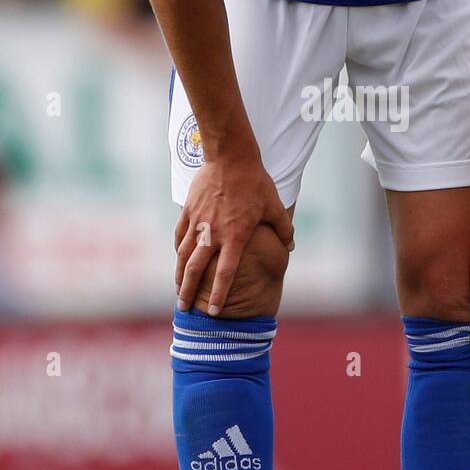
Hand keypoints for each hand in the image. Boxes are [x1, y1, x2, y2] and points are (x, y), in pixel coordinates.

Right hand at [174, 154, 293, 314]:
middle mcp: (213, 233)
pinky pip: (180, 236)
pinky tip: (179, 261)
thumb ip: (284, 229)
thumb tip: (290, 246)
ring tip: (178, 291)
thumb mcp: (274, 206)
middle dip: (189, 292)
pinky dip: (178, 252)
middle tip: (184, 309)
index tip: (215, 312)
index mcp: (236, 236)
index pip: (226, 272)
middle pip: (196, 270)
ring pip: (183, 255)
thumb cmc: (255, 182)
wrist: (230, 157)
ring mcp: (198, 222)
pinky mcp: (189, 211)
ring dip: (180, 276)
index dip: (220, 294)